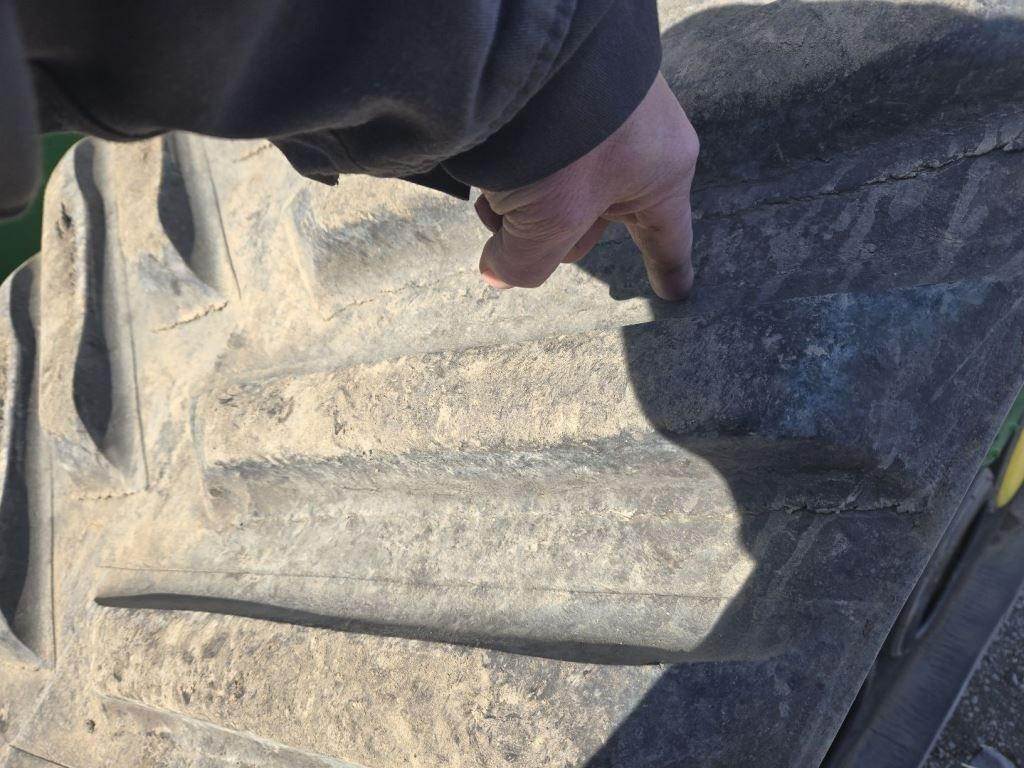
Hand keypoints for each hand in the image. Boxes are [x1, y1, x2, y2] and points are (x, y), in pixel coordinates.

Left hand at [474, 73, 698, 300]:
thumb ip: (527, 262)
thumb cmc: (564, 142)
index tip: (675, 294)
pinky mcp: (562, 97)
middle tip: (518, 224)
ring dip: (518, 202)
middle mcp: (638, 143)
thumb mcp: (551, 221)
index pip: (667, 237)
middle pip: (588, 223)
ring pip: (555, 190)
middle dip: (545, 234)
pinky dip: (510, 165)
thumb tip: (498, 275)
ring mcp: (601, 117)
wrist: (531, 46)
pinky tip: (491, 157)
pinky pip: (538, 153)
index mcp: (661, 172)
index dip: (669, 268)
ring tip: (496, 187)